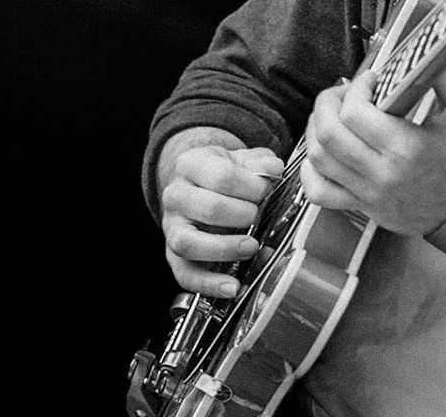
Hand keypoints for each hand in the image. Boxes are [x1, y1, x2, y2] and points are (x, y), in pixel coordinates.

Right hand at [159, 140, 284, 297]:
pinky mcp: (173, 255)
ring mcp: (171, 227)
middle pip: (208, 208)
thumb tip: (274, 170)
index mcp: (191, 164)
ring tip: (251, 247)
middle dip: (242, 216)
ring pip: (188, 243)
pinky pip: (185, 274)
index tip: (266, 190)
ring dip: (225, 249)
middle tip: (258, 216)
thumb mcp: (241, 158)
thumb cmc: (223, 173)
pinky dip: (210, 284)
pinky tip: (234, 286)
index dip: (251, 186)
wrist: (198, 184)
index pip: (221, 176)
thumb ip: (260, 162)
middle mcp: (176, 195)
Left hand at [299, 67, 445, 236]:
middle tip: (343, 93)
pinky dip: (310, 169)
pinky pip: (319, 191)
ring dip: (316, 129)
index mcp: (407, 148)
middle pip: (328, 134)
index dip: (355, 89)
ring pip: (318, 159)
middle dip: (328, 103)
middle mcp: (382, 174)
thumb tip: (428, 47)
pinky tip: (323, 152)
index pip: (355, 113)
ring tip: (332, 115)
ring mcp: (368, 193)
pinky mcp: (361, 206)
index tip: (369, 80)